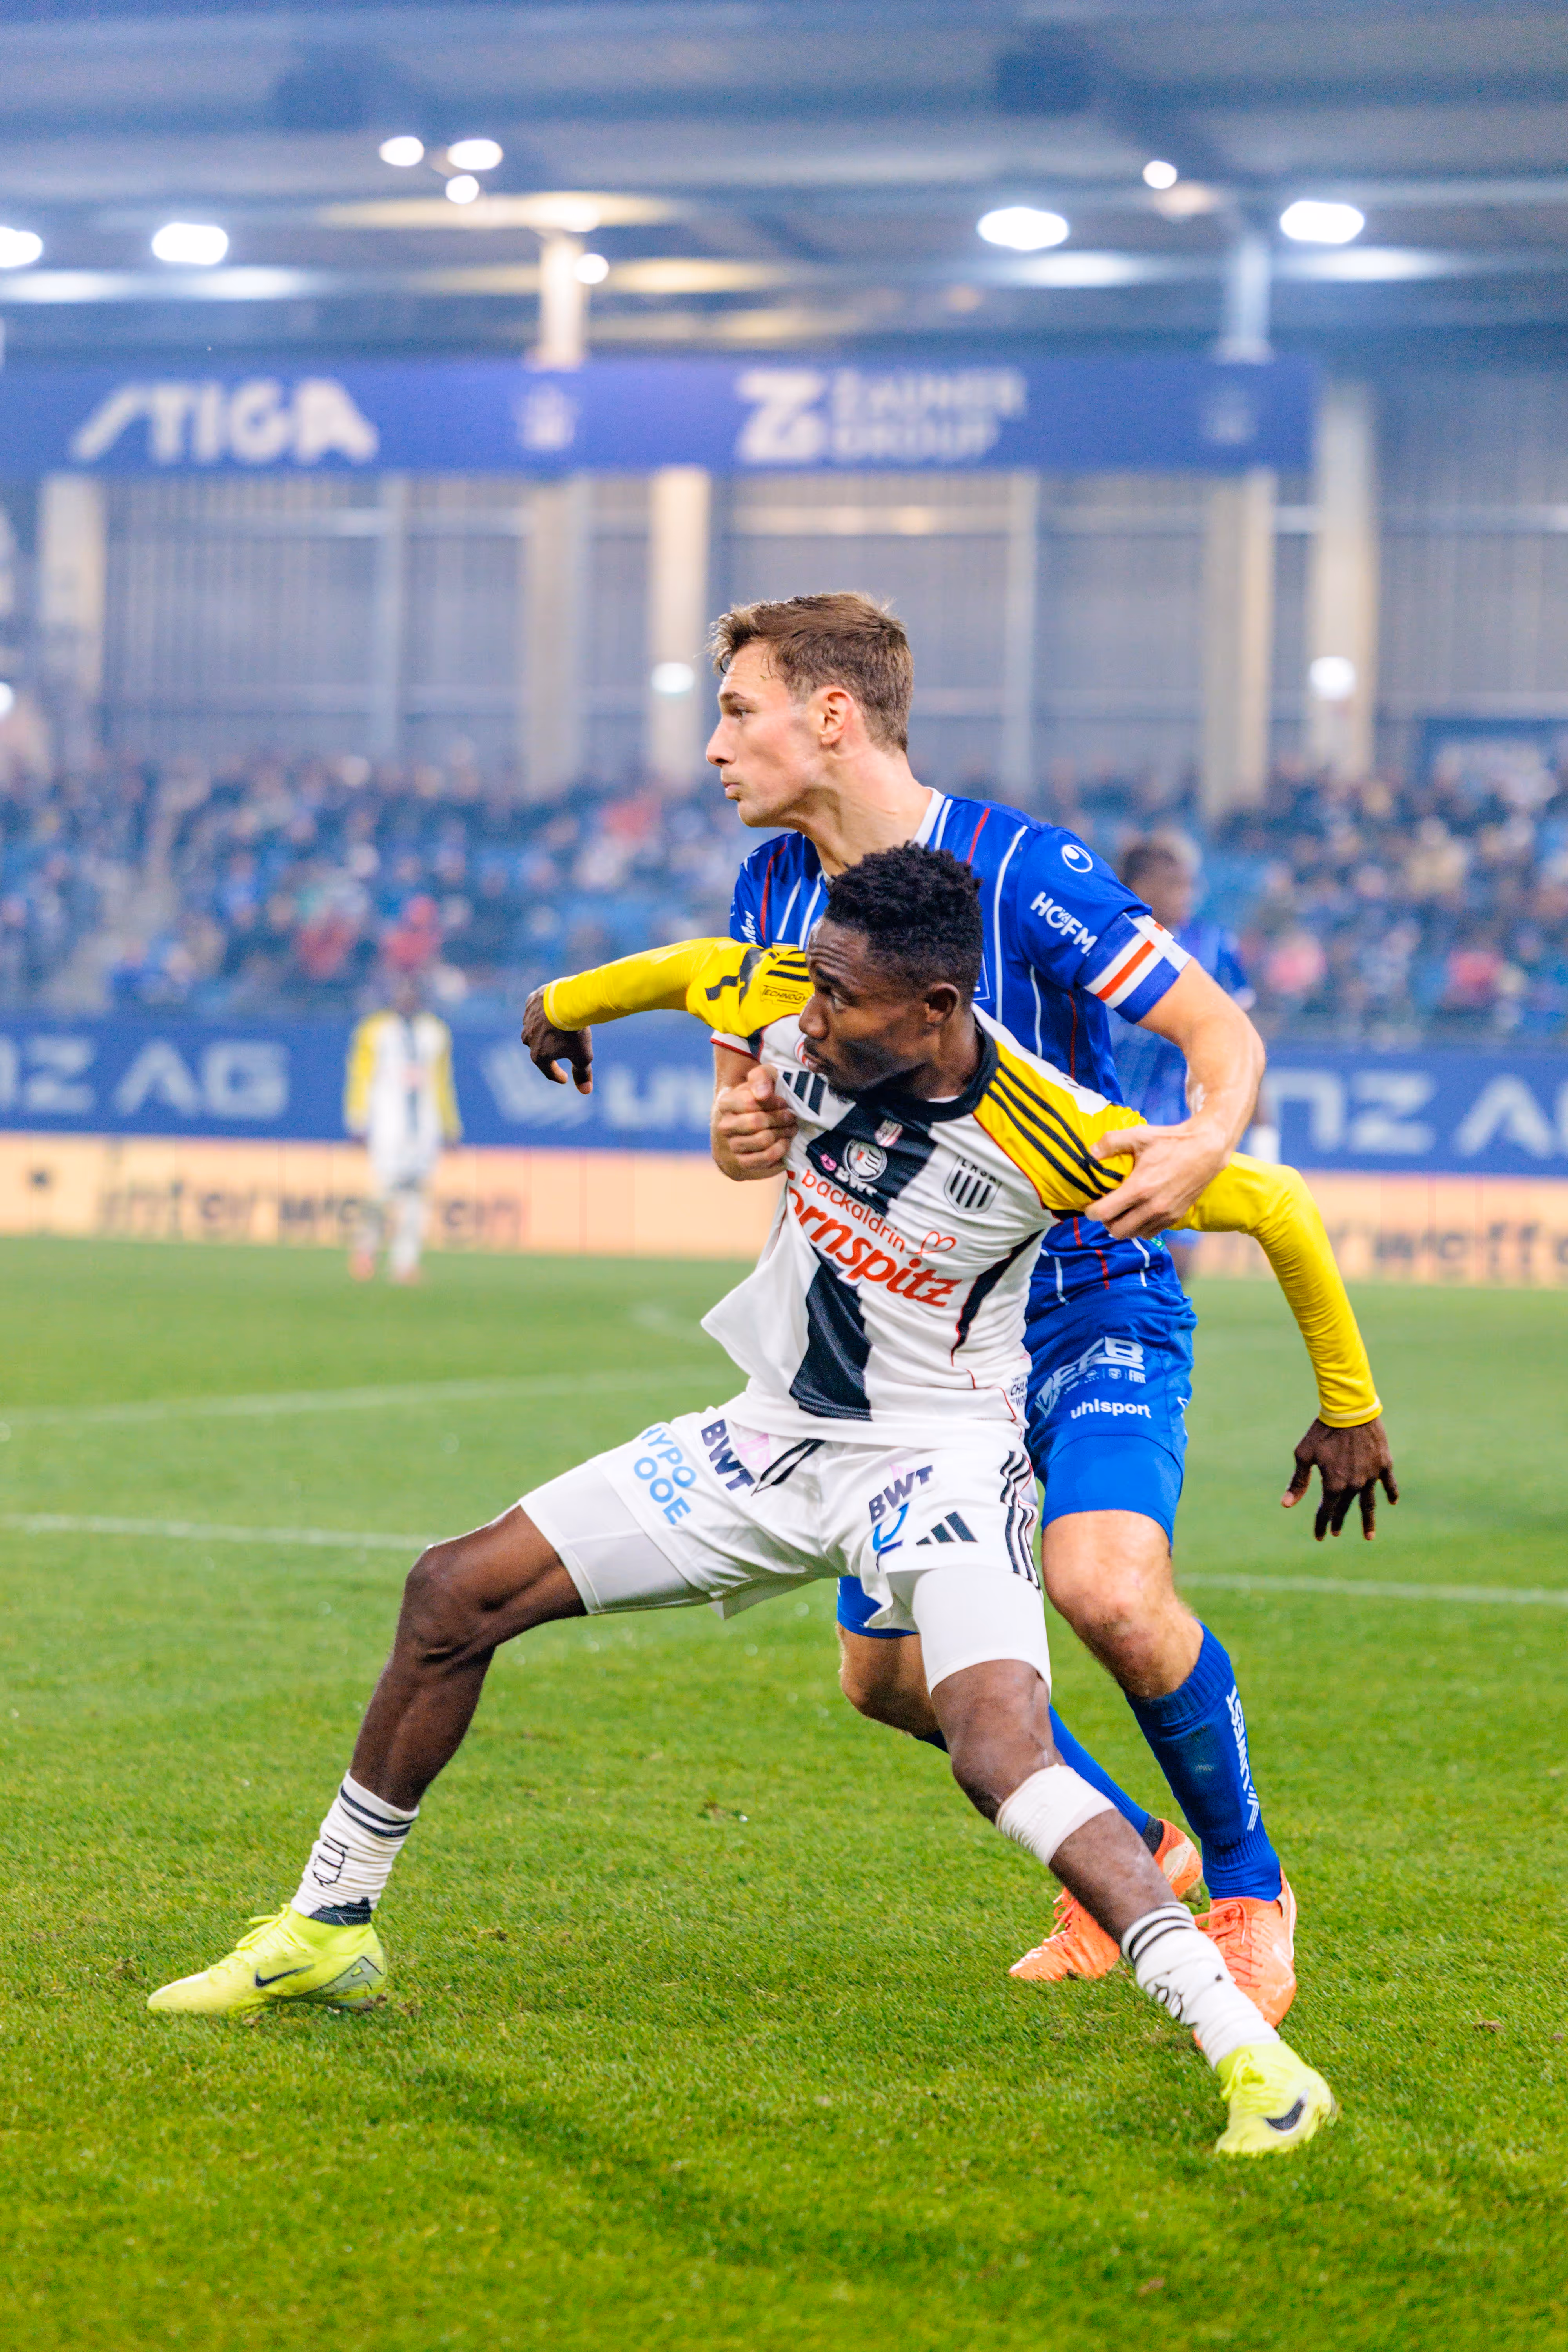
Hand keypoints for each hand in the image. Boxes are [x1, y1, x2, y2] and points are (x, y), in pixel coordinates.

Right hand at [521, 986, 592, 1092]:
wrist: (569, 1001)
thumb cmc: (574, 1032)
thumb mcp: (583, 1056)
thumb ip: (582, 1074)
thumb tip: (585, 1091)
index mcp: (538, 1056)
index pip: (548, 1071)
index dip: (558, 1076)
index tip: (564, 1079)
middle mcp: (528, 1039)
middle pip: (539, 1049)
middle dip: (549, 1052)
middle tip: (561, 1052)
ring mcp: (527, 1020)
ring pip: (535, 1028)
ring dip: (545, 1031)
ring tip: (557, 1030)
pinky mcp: (531, 1002)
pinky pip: (536, 1010)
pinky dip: (543, 1013)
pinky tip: (551, 1012)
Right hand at [713, 1060, 795, 1179]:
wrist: (755, 1120)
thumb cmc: (762, 1096)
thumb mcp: (763, 1078)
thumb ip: (761, 1078)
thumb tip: (763, 1094)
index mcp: (725, 1103)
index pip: (750, 1102)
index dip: (773, 1102)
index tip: (784, 1102)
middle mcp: (724, 1127)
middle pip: (757, 1122)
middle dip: (781, 1119)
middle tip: (791, 1117)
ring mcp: (732, 1147)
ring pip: (762, 1141)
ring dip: (783, 1134)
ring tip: (790, 1129)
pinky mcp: (743, 1164)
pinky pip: (765, 1160)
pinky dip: (780, 1151)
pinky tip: (785, 1143)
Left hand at [1089, 1118, 1230, 1239]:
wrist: (1206, 1148)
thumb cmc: (1171, 1141)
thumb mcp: (1139, 1135)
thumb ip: (1110, 1142)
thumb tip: (1089, 1153)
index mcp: (1139, 1188)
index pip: (1104, 1214)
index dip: (1091, 1212)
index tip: (1090, 1206)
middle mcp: (1152, 1206)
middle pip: (1117, 1231)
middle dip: (1106, 1222)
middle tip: (1105, 1209)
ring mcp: (1166, 1214)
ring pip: (1134, 1234)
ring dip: (1124, 1226)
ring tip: (1121, 1211)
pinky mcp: (1176, 1217)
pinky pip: (1151, 1232)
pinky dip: (1141, 1227)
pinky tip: (1139, 1213)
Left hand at [1283, 1416, 1398, 1540]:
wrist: (1349, 1410)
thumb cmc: (1322, 1430)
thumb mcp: (1304, 1455)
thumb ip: (1298, 1482)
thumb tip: (1286, 1505)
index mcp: (1334, 1484)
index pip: (1326, 1511)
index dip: (1321, 1524)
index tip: (1319, 1537)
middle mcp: (1354, 1484)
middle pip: (1346, 1508)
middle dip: (1339, 1521)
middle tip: (1336, 1532)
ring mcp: (1371, 1475)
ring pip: (1369, 1503)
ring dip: (1368, 1520)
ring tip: (1368, 1537)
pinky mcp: (1384, 1464)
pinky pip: (1389, 1483)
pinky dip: (1391, 1493)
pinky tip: (1392, 1502)